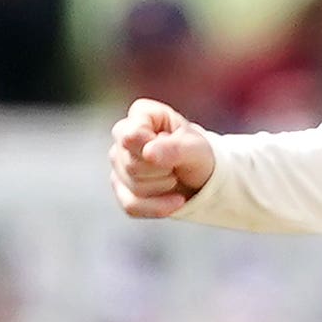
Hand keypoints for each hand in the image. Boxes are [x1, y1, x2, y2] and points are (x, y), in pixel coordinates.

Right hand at [109, 99, 216, 217]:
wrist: (202, 177)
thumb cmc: (197, 155)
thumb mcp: (196, 149)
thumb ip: (174, 148)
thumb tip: (148, 153)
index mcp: (141, 114)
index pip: (131, 136)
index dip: (153, 148)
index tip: (173, 146)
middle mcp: (123, 136)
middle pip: (131, 164)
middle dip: (162, 170)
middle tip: (177, 165)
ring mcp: (118, 163)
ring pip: (133, 186)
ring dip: (163, 187)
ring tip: (175, 177)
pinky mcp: (121, 188)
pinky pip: (131, 206)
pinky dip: (158, 207)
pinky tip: (177, 201)